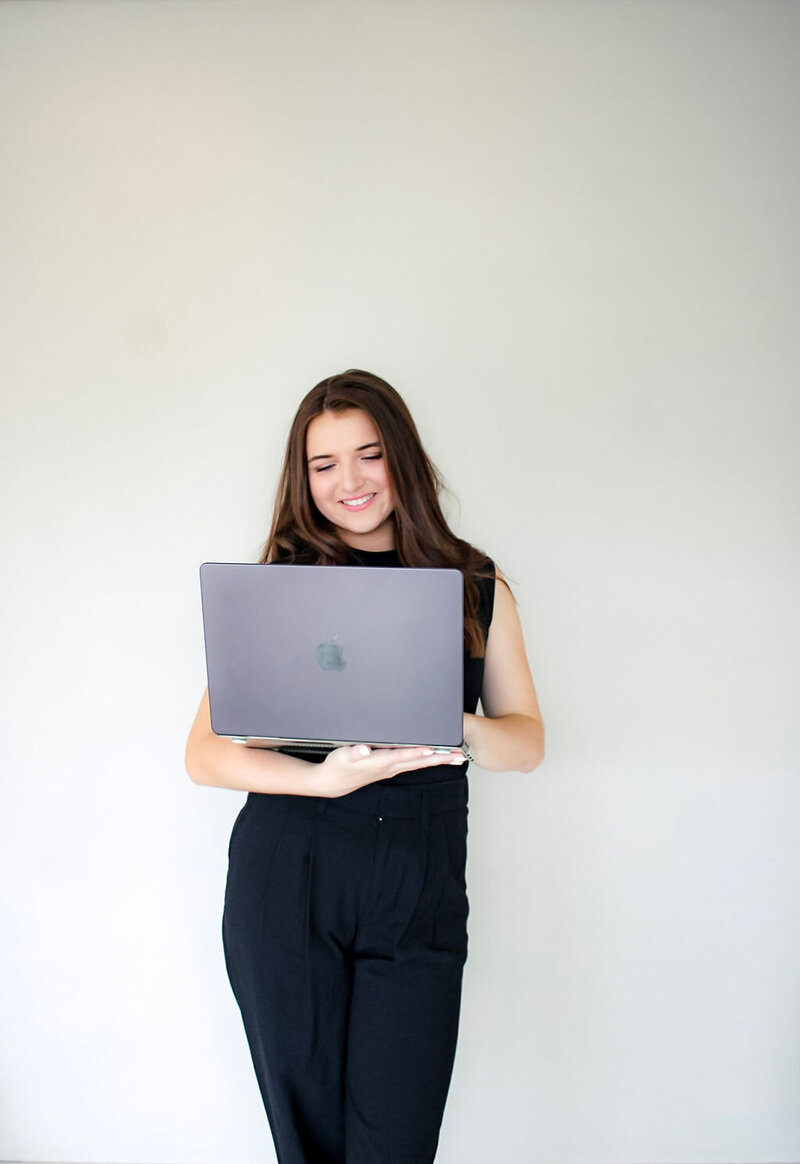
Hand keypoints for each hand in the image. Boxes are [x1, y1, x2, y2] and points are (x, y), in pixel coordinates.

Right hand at [312, 743, 465, 798]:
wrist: (331, 783)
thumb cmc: (337, 766)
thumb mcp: (342, 757)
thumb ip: (355, 752)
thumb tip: (364, 749)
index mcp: (379, 762)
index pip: (403, 755)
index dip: (417, 752)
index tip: (433, 749)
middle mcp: (389, 767)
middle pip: (419, 762)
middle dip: (439, 758)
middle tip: (459, 756)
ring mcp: (390, 770)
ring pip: (419, 764)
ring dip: (438, 760)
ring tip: (455, 757)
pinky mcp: (389, 769)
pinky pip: (413, 765)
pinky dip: (426, 761)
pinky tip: (434, 757)